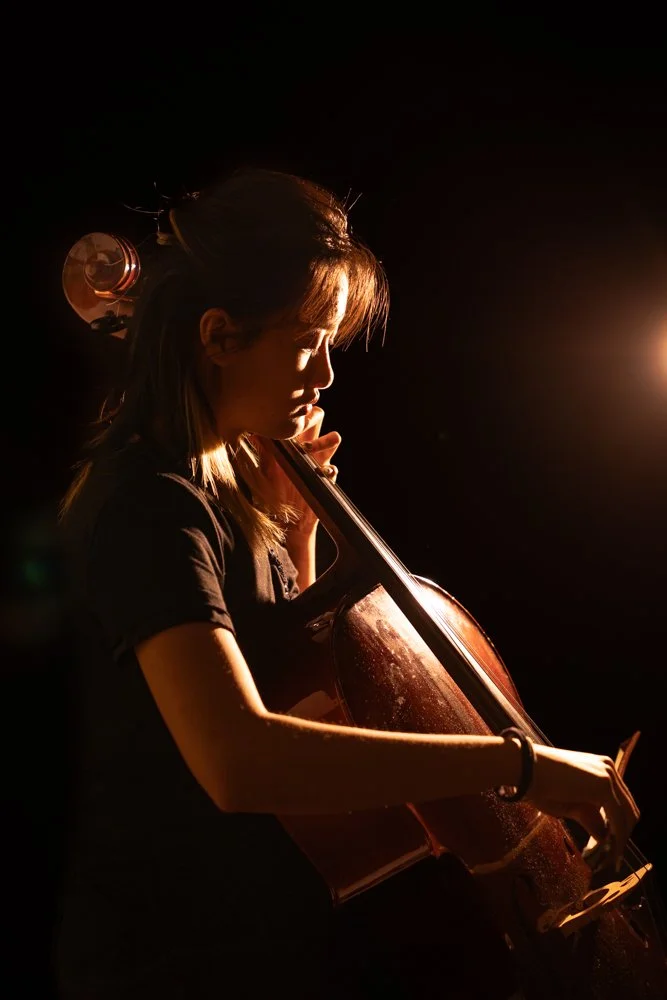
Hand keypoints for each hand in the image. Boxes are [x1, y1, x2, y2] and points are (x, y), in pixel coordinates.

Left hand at [249, 407, 340, 534]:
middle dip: (312, 418)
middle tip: (298, 428)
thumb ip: (263, 451)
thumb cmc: (275, 493)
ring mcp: (319, 462)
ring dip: (323, 440)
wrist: (286, 520)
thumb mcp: (265, 470)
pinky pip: (333, 468)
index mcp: (293, 443)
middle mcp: (308, 448)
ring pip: (334, 438)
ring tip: (307, 450)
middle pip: (319, 417)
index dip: (296, 411)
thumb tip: (251, 433)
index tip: (286, 418)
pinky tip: (317, 472)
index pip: (298, 415)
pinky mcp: (326, 479)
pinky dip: (327, 469)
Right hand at [525, 744, 639, 872]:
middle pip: (628, 810)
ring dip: (619, 841)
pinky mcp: (603, 786)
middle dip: (621, 836)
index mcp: (601, 769)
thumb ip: (589, 816)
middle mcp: (609, 769)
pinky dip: (615, 839)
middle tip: (609, 858)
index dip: (617, 828)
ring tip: (606, 860)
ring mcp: (608, 776)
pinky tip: (605, 852)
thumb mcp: (569, 804)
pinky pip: (618, 820)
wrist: (524, 769)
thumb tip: (605, 837)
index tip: (608, 848)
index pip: (620, 803)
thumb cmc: (539, 784)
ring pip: (626, 817)